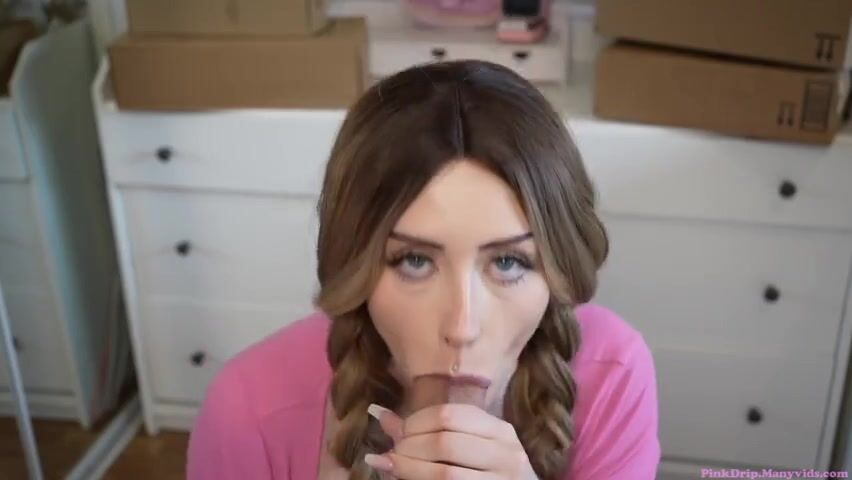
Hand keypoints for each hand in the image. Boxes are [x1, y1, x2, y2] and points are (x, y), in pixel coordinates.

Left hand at [365, 403, 538, 479]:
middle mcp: (506, 453)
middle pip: (445, 441)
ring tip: (392, 466)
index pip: (451, 414)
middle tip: (393, 453)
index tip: (400, 433)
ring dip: (409, 469)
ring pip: (444, 472)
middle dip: (410, 447)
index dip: (417, 422)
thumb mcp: (467, 446)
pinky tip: (402, 479)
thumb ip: (426, 430)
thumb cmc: (486, 472)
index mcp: (500, 430)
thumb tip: (376, 412)